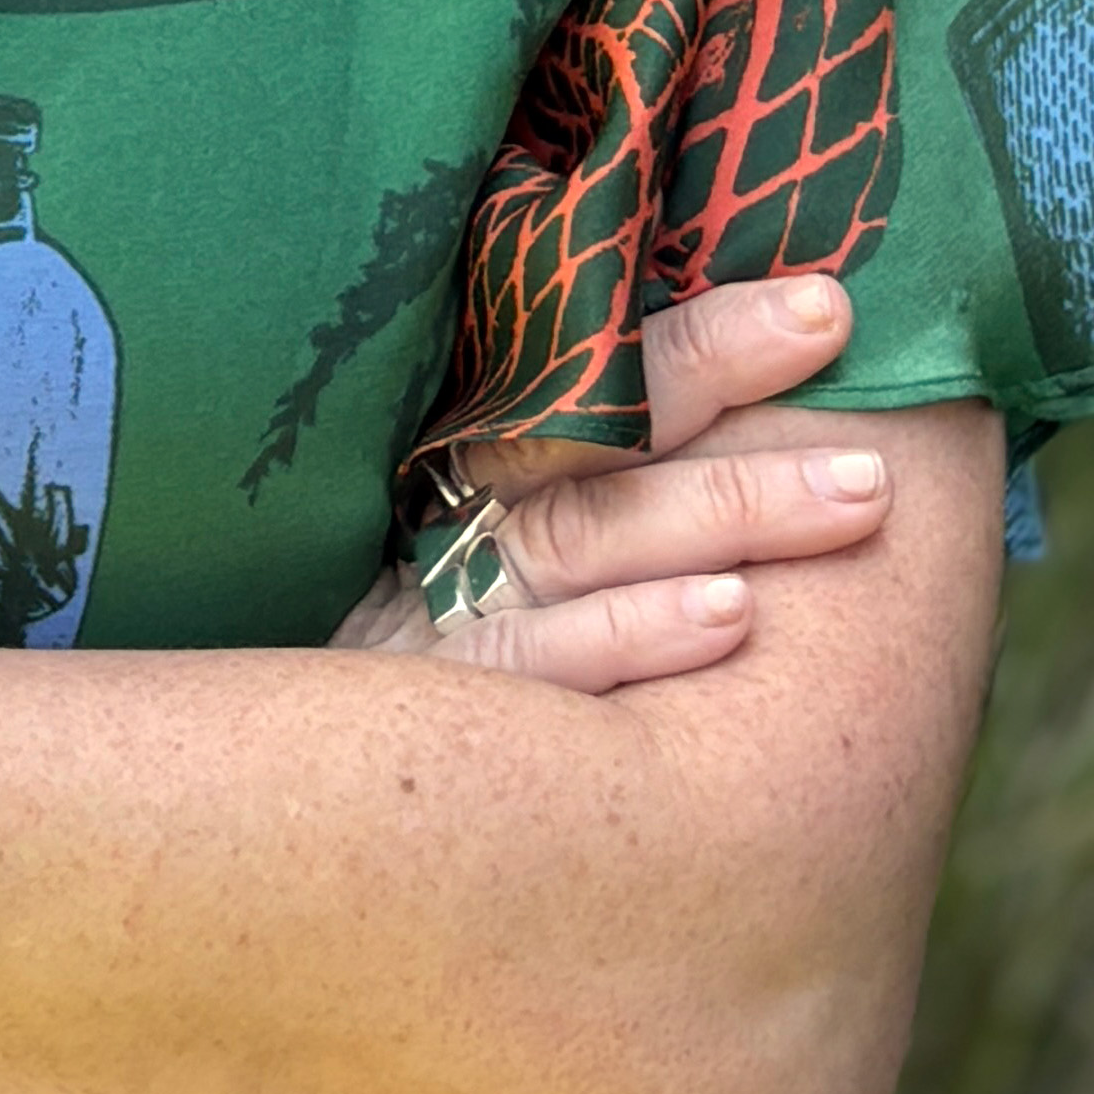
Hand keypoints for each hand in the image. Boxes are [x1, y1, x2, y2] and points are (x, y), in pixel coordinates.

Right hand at [331, 274, 889, 691]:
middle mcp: (443, 523)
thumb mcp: (436, 541)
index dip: (703, 339)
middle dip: (724, 380)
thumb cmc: (386, 652)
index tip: (823, 306)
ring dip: (726, 510)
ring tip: (854, 493)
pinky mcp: (422, 711)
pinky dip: (633, 633)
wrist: (238, 787)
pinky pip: (538, 666)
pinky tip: (732, 615)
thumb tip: (695, 416)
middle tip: (846, 337)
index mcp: (447, 459)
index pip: (581, 374)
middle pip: (595, 435)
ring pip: (588, 539)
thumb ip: (544, 478)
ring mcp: (433, 617)